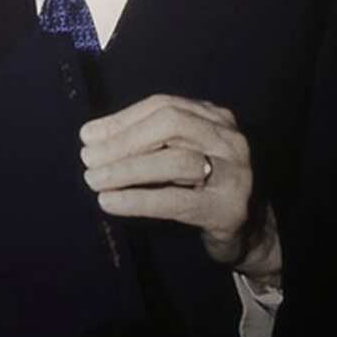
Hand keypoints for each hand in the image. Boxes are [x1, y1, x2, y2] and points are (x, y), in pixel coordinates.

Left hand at [79, 94, 278, 277]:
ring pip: (175, 161)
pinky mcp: (229, 209)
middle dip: (124, 141)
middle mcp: (229, 138)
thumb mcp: (180, 155)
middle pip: (171, 125)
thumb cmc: (203, 188)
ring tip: (94, 181)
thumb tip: (92, 136)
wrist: (249, 230)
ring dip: (127, 170)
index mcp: (214, 117)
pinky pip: (177, 201)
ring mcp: (235, 173)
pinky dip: (139, 200)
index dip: (122, 120)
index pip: (163, 107)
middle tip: (88, 159)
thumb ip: (147, 141)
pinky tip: (110, 203)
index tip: (87, 135)